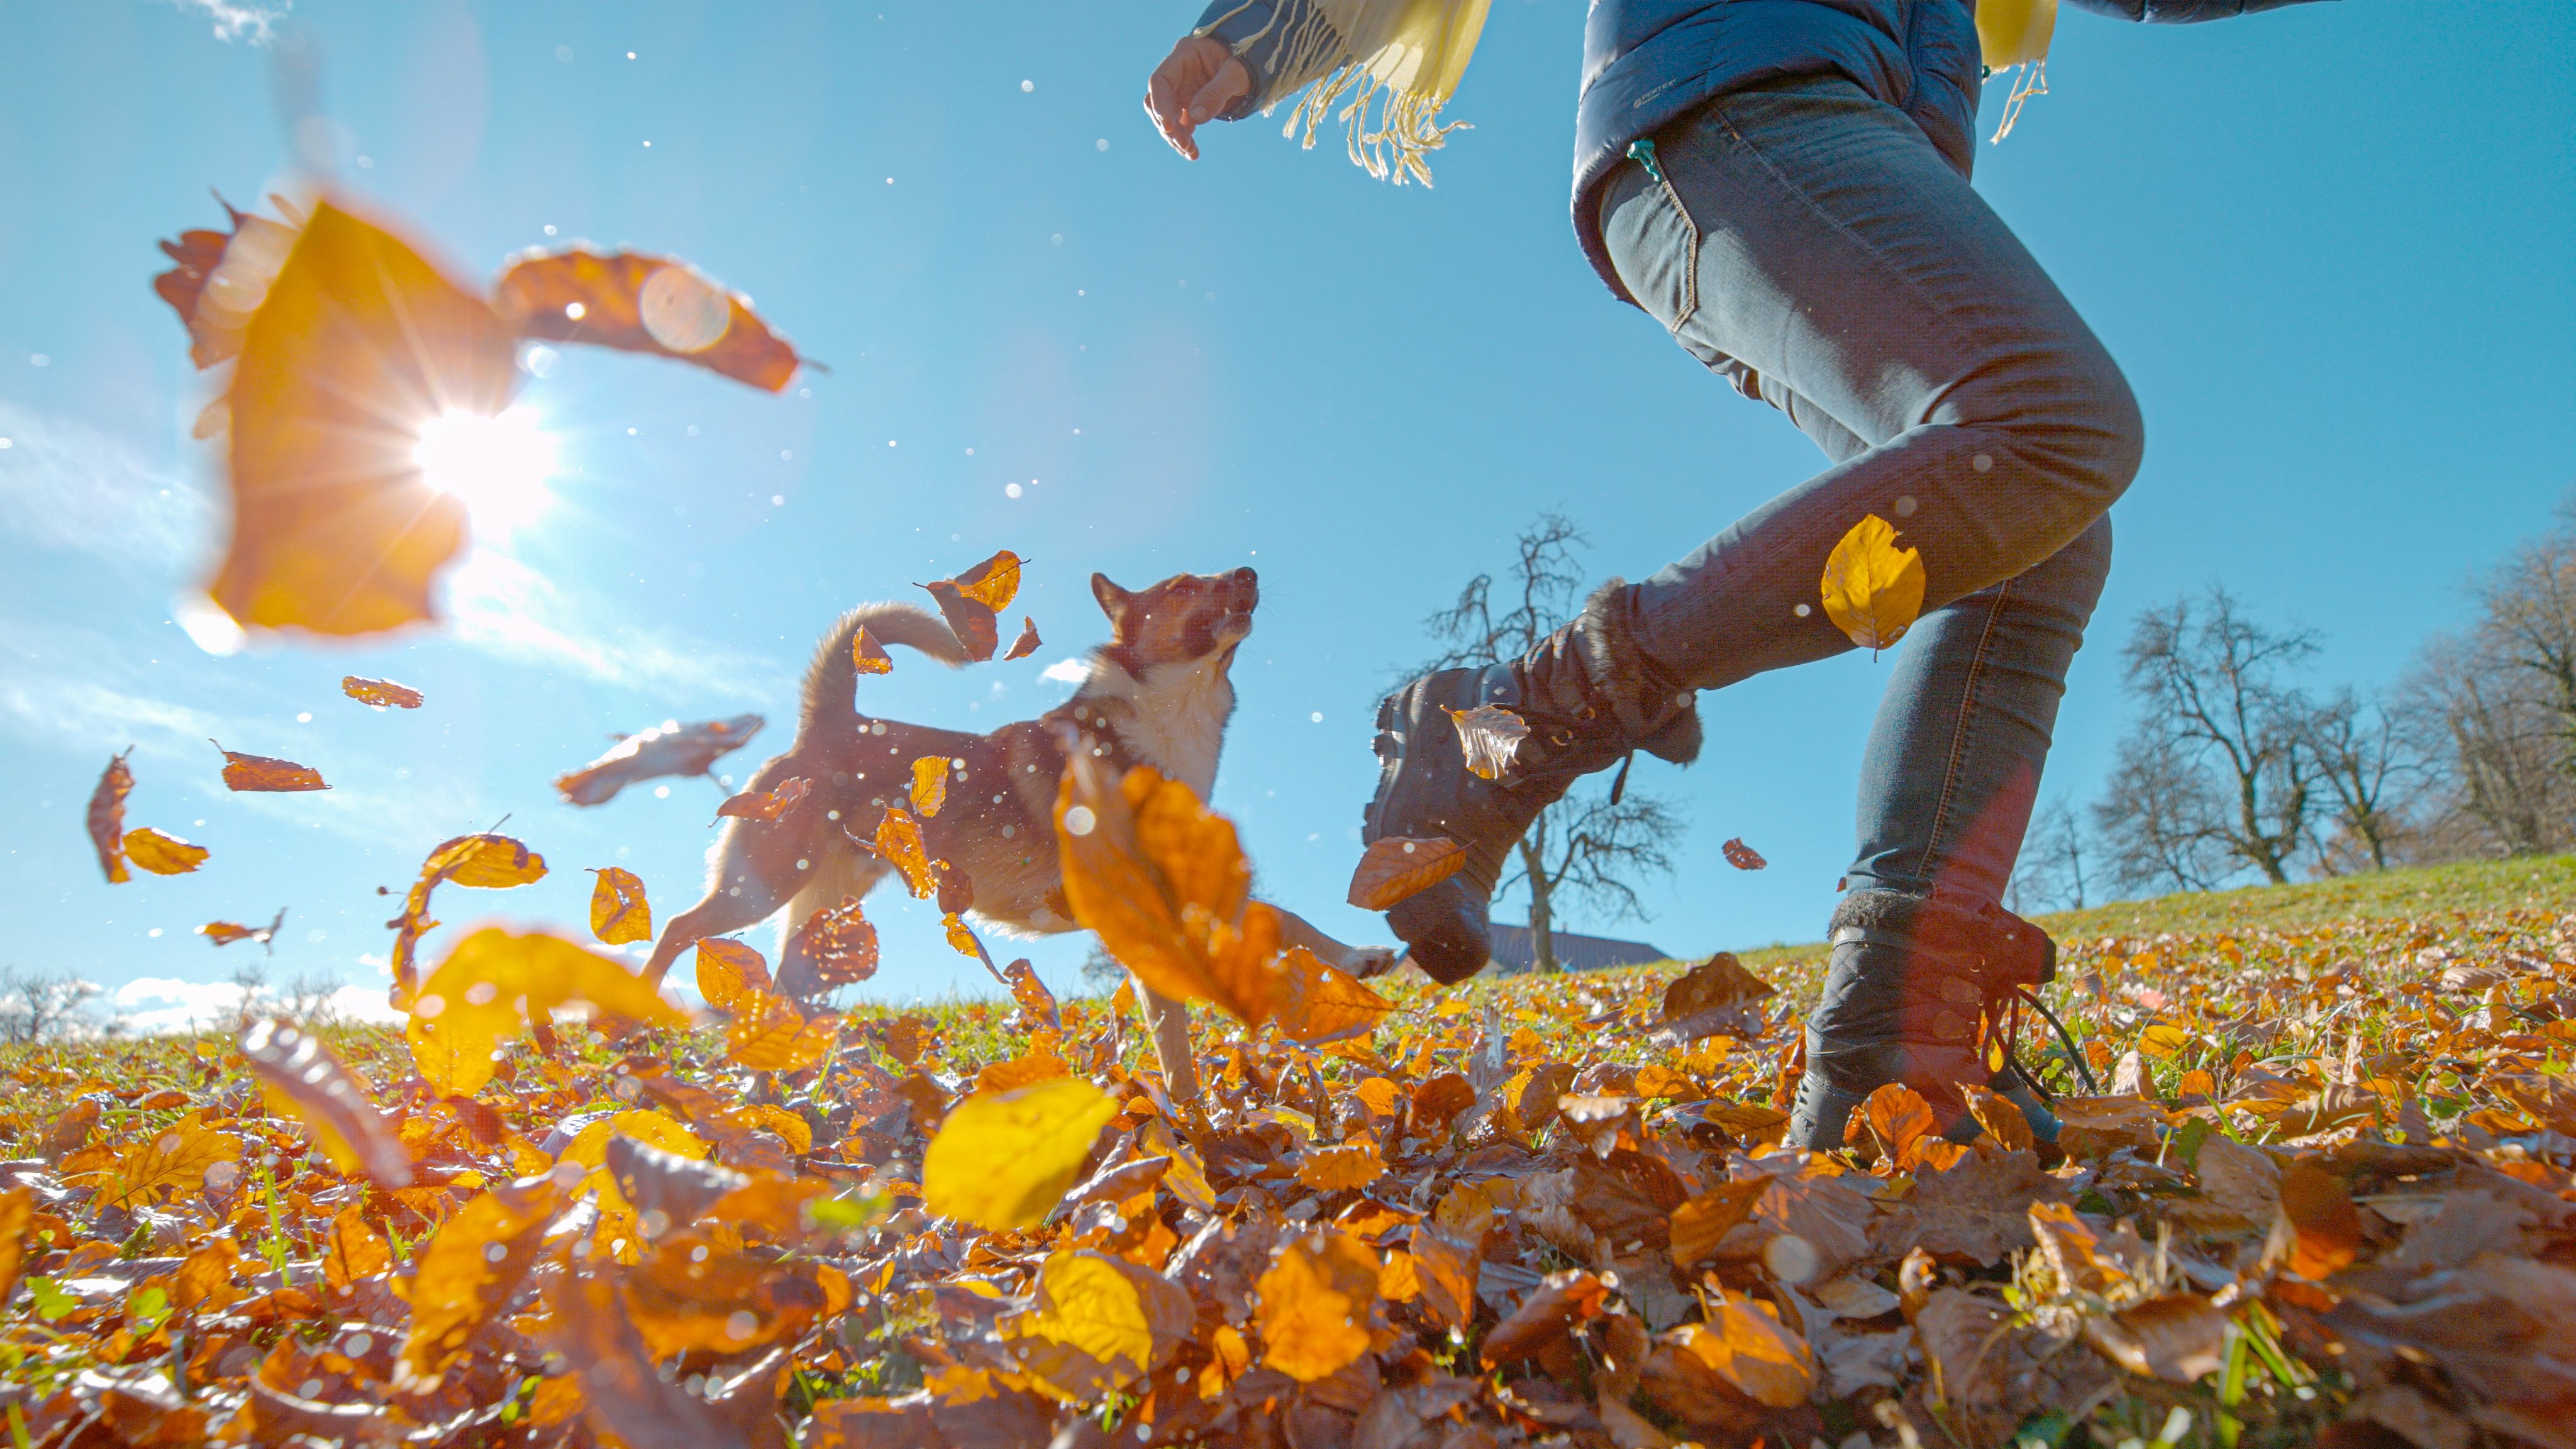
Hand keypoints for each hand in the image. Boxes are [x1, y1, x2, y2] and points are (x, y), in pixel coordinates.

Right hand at [1144, 34, 1250, 160]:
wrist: (1251, 66)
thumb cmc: (1243, 61)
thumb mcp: (1236, 74)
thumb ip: (1217, 92)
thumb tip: (1197, 117)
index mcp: (1184, 55)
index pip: (1160, 80)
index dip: (1160, 103)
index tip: (1167, 126)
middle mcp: (1177, 74)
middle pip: (1159, 101)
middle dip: (1168, 124)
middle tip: (1183, 143)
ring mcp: (1181, 91)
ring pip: (1167, 116)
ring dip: (1175, 136)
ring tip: (1190, 152)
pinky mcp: (1188, 106)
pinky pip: (1180, 125)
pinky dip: (1185, 140)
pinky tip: (1193, 154)